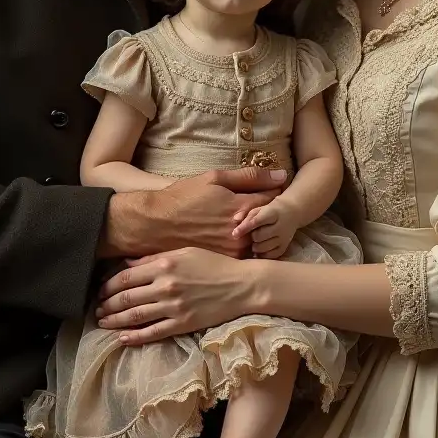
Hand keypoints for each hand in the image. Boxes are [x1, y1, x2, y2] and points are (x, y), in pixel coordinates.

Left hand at [96, 247, 261, 344]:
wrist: (242, 285)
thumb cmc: (214, 264)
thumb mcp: (185, 252)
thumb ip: (155, 257)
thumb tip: (129, 262)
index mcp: (164, 264)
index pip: (126, 276)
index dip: (108, 285)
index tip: (99, 291)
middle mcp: (165, 285)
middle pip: (126, 297)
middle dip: (107, 305)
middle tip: (96, 309)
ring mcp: (173, 306)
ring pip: (135, 316)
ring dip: (115, 321)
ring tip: (102, 323)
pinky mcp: (182, 323)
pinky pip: (153, 332)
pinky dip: (134, 337)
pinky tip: (122, 338)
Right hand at [103, 167, 284, 258]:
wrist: (155, 225)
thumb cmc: (183, 198)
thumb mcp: (215, 179)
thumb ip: (250, 176)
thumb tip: (282, 174)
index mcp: (242, 207)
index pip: (274, 198)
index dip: (271, 192)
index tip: (264, 190)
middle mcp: (242, 232)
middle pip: (270, 221)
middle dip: (267, 212)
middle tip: (251, 206)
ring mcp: (234, 250)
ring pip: (260, 237)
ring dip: (257, 229)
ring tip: (239, 221)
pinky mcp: (226, 263)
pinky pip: (246, 252)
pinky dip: (245, 243)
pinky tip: (231, 235)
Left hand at [232, 201, 297, 258]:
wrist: (291, 213)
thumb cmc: (270, 211)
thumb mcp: (259, 209)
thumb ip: (247, 215)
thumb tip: (235, 221)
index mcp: (272, 213)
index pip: (256, 221)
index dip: (244, 228)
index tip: (234, 234)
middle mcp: (279, 226)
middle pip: (259, 236)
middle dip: (252, 237)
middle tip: (251, 235)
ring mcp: (283, 238)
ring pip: (263, 248)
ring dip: (256, 246)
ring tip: (256, 242)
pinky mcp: (285, 247)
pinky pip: (271, 255)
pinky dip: (263, 254)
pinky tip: (260, 249)